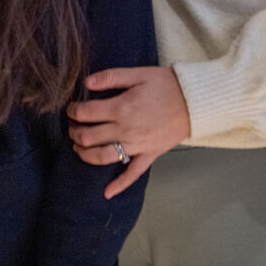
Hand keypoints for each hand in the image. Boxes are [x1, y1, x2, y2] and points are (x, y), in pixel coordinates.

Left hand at [67, 66, 190, 198]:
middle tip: (72, 127)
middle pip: (89, 137)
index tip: (71, 109)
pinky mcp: (149, 155)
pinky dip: (119, 185)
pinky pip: (132, 174)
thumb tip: (86, 83)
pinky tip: (107, 193)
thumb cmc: (166, 85)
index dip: (73, 111)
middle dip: (75, 132)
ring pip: (103, 156)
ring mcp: (137, 145)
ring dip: (85, 155)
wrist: (194, 101)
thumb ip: (111, 77)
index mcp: (121, 107)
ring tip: (78, 148)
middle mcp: (125, 129)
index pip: (86, 113)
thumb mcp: (138, 73)